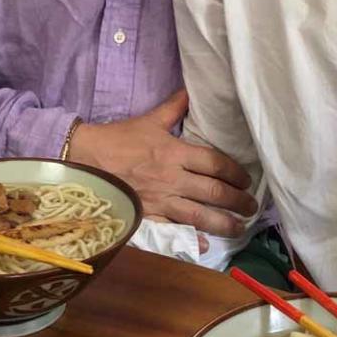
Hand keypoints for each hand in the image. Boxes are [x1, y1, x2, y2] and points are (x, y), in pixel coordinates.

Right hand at [66, 89, 257, 235]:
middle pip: (213, 192)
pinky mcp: (147, 217)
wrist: (84, 161)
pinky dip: (191, 239)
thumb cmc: (117, 140)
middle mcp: (172, 179)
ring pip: (199, 215)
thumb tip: (189, 90)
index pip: (215, 163)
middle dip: (237, 201)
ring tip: (240, 228)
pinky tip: (206, 246)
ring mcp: (160, 201)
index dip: (234, 172)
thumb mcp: (148, 121)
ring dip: (224, 223)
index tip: (246, 179)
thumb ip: (172, 108)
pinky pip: (173, 231)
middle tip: (252, 207)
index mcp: (175, 153)